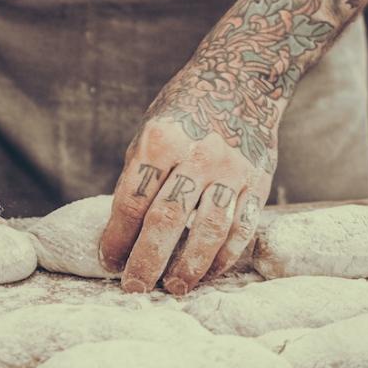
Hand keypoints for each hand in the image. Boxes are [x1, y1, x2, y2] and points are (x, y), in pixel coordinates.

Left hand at [98, 60, 280, 294]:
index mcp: (160, 140)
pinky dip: (225, 256)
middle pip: (167, 220)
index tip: (108, 260)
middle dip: (146, 260)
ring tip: (173, 287)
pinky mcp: (258, 181)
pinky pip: (243, 228)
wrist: (242, 79)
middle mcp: (197, 155)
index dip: (117, 237)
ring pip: (210, 230)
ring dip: (189, 266)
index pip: (132, 200)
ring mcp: (231, 170)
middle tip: (134, 288)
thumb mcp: (151, 128)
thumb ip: (140, 174)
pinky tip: (208, 272)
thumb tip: (122, 230)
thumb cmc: (185, 108)